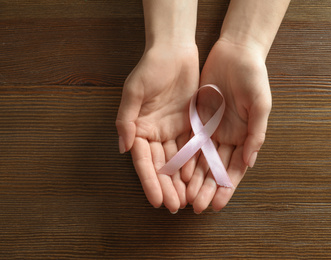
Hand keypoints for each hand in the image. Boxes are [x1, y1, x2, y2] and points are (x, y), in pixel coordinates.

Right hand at [116, 44, 198, 212]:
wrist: (175, 51)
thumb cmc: (151, 68)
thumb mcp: (134, 91)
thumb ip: (126, 120)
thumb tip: (124, 149)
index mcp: (138, 128)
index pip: (143, 161)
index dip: (149, 181)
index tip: (156, 200)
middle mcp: (154, 133)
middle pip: (160, 166)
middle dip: (166, 187)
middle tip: (174, 207)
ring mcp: (172, 131)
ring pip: (177, 161)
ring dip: (180, 181)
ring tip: (186, 200)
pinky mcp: (190, 125)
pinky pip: (192, 149)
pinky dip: (194, 164)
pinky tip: (198, 179)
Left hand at [185, 39, 271, 212]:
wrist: (235, 53)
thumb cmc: (254, 77)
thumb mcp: (260, 105)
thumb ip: (256, 133)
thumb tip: (249, 162)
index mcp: (244, 137)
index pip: (234, 169)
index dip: (226, 188)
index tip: (217, 205)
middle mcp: (227, 137)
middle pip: (215, 168)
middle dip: (207, 188)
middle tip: (196, 207)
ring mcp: (211, 129)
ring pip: (200, 159)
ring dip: (194, 178)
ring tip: (185, 196)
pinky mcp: (197, 119)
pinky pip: (189, 141)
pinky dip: (185, 157)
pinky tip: (178, 172)